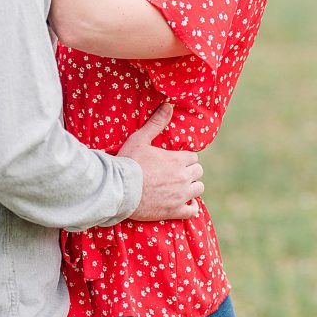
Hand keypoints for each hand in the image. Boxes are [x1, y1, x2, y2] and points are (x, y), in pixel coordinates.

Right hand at [117, 103, 204, 220]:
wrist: (118, 190)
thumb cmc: (128, 163)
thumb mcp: (140, 139)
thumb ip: (156, 123)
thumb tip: (168, 105)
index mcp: (177, 160)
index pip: (193, 157)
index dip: (185, 158)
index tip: (176, 161)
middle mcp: (182, 177)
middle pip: (198, 172)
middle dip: (190, 171)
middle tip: (178, 173)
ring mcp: (180, 195)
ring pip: (198, 189)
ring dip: (192, 187)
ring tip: (181, 187)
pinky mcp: (174, 211)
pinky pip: (192, 210)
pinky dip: (191, 207)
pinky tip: (185, 204)